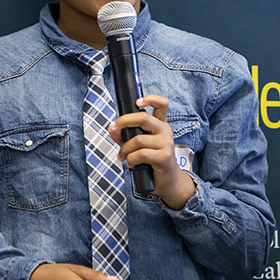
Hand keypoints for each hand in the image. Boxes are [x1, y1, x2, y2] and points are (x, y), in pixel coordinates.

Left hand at [108, 95, 195, 209]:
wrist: (167, 181)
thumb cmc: (151, 161)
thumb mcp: (135, 145)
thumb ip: (123, 135)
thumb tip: (111, 127)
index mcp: (159, 125)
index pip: (161, 105)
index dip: (150, 99)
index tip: (138, 102)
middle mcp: (165, 131)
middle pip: (144, 118)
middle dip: (124, 121)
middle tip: (115, 127)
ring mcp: (166, 143)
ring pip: (138, 139)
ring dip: (125, 149)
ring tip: (123, 156)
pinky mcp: (165, 157)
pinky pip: (141, 154)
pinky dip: (131, 159)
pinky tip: (131, 163)